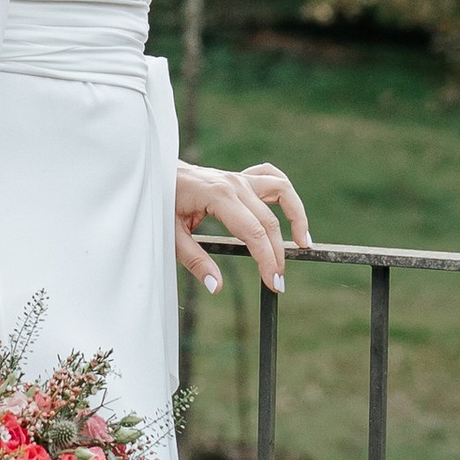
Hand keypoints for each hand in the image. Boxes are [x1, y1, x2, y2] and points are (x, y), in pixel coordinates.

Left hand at [174, 156, 312, 296]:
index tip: (274, 282)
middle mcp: (234, 184)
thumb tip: (216, 286)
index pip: (254, 232)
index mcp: (218, 196)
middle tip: (278, 282)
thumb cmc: (162, 202)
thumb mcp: (172, 236)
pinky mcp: (240, 177)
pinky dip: (285, 194)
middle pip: (268, 221)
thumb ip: (195, 261)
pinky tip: (291, 213)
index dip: (267, 260)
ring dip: (297, 216)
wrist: (156, 173)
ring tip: (303, 243)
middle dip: (278, 254)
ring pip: (282, 191)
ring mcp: (239, 177)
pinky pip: (271, 178)